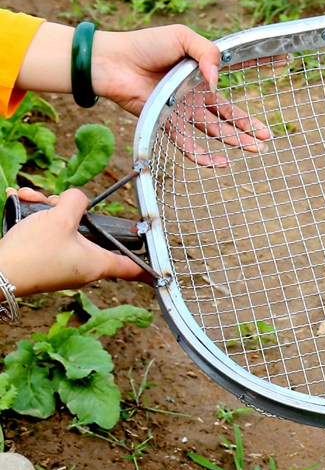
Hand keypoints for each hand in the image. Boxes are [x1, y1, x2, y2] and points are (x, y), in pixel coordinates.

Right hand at [0, 187, 150, 296]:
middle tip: (55, 201)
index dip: (147, 266)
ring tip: (29, 199)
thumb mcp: (60, 217)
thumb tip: (77, 198)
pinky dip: (34, 218)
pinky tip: (19, 201)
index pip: (131, 268)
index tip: (161, 271)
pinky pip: (46, 234)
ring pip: (63, 228)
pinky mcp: (43, 262)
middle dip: (71, 210)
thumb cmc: (32, 252)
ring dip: (46, 209)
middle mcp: (83, 267)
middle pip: (89, 233)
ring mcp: (62, 265)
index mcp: (97, 263)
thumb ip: (76, 201)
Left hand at [17, 21, 279, 167]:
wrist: (113, 61)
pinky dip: (204, 156)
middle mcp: (194, 96)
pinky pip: (188, 145)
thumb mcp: (182, 37)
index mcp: (201, 74)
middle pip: (228, 116)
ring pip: (215, 132)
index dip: (257, 76)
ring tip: (255, 149)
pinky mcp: (167, 124)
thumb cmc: (144, 45)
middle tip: (266, 137)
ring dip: (235, 142)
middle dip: (248, 127)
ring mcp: (182, 112)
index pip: (233, 80)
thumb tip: (217, 82)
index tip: (281, 70)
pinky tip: (221, 163)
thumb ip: (206, 52)